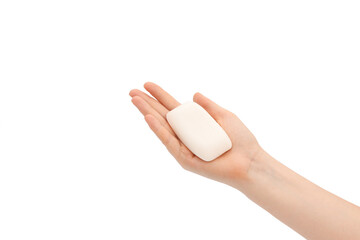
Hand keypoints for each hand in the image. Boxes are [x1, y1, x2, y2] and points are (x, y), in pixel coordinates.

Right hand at [129, 82, 261, 186]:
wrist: (250, 162)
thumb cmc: (240, 141)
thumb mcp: (224, 116)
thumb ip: (209, 106)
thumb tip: (193, 94)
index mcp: (195, 124)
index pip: (173, 108)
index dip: (160, 96)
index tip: (147, 84)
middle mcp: (186, 135)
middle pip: (163, 116)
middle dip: (147, 103)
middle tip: (131, 91)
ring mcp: (184, 147)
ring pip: (162, 127)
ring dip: (147, 113)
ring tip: (135, 99)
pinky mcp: (185, 159)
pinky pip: (170, 142)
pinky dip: (159, 130)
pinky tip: (148, 117)